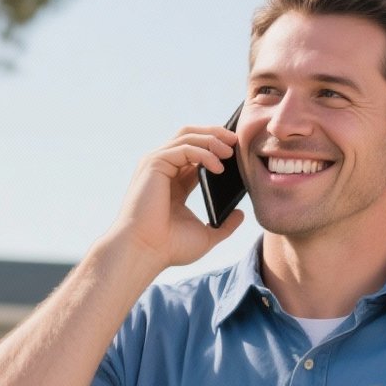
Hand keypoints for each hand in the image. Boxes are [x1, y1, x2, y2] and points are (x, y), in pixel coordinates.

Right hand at [108, 125, 246, 273]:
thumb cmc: (168, 248)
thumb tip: (240, 214)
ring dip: (212, 139)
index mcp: (174, 182)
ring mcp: (156, 164)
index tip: (238, 150)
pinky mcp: (154, 164)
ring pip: (187, 136)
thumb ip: (224, 225)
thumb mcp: (205, 235)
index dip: (217, 147)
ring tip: (231, 152)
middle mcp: (163, 168)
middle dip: (215, 133)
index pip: (196, 153)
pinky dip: (204, 153)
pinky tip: (218, 167)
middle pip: (190, 136)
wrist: (145, 252)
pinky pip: (184, 148)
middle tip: (237, 141)